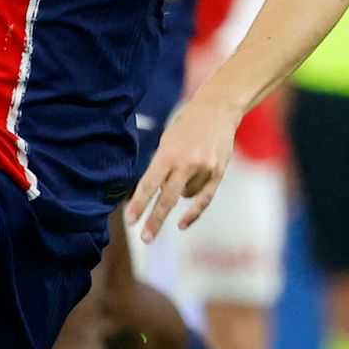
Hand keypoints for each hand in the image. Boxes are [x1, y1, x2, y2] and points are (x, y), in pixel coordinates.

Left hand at [128, 98, 240, 243]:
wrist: (217, 110)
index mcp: (168, 154)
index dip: (139, 204)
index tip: (130, 221)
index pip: (149, 184)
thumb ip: (161, 168)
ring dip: (179, 192)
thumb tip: (154, 196)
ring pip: (185, 196)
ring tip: (184, 168)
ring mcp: (204, 169)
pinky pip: (204, 200)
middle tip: (145, 238)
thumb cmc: (185, 126)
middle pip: (167, 199)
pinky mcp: (218, 173)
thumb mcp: (167, 142)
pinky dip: (192, 213)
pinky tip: (181, 224)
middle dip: (155, 220)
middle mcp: (186, 163)